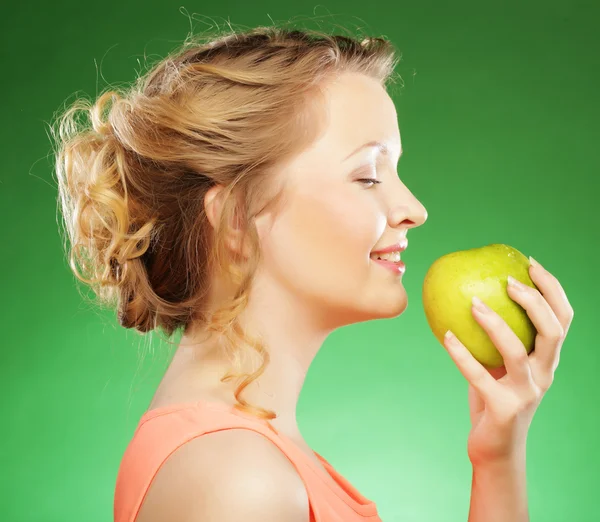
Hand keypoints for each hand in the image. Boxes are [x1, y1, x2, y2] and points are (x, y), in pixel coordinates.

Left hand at [443, 257, 573, 465]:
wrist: (496, 450)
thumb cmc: (494, 399)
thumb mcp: (500, 365)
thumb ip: (494, 338)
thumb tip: (469, 295)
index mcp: (547, 361)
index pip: (562, 319)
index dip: (552, 289)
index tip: (529, 263)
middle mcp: (544, 375)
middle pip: (552, 331)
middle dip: (534, 301)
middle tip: (507, 280)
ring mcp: (526, 394)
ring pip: (516, 352)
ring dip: (495, 324)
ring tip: (473, 303)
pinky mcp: (503, 409)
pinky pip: (478, 375)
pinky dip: (460, 353)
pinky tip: (446, 335)